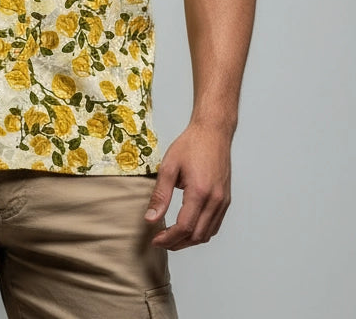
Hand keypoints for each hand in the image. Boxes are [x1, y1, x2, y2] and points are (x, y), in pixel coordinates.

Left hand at [144, 122, 231, 249]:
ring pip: (208, 234)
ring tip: (172, 237)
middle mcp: (215, 200)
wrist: (213, 132)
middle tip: (161, 241)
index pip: (184, 227)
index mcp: (200, 192)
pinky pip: (215, 225)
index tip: (155, 240)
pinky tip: (188, 227)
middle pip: (197, 236)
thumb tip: (150, 219)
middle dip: (177, 243)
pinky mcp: (226, 200)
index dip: (168, 238)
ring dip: (190, 240)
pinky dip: (201, 232)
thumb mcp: (169, 166)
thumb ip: (160, 195)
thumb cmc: (190, 145)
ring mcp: (223, 201)